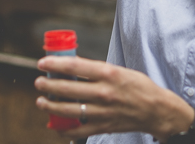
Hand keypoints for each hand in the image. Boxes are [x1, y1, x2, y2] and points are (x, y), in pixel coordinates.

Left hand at [35, 56, 194, 140]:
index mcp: (108, 73)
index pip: (75, 66)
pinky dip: (64, 130)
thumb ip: (96, 70)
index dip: (55, 64)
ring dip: (51, 106)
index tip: (41, 62)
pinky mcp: (103, 127)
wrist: (156, 110)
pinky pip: (78, 131)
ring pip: (69, 110)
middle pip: (68, 88)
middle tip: (38, 82)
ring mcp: (102, 112)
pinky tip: (56, 125)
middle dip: (48, 85)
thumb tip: (71, 65)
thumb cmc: (137, 86)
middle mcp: (104, 92)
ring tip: (41, 101)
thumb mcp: (118, 70)